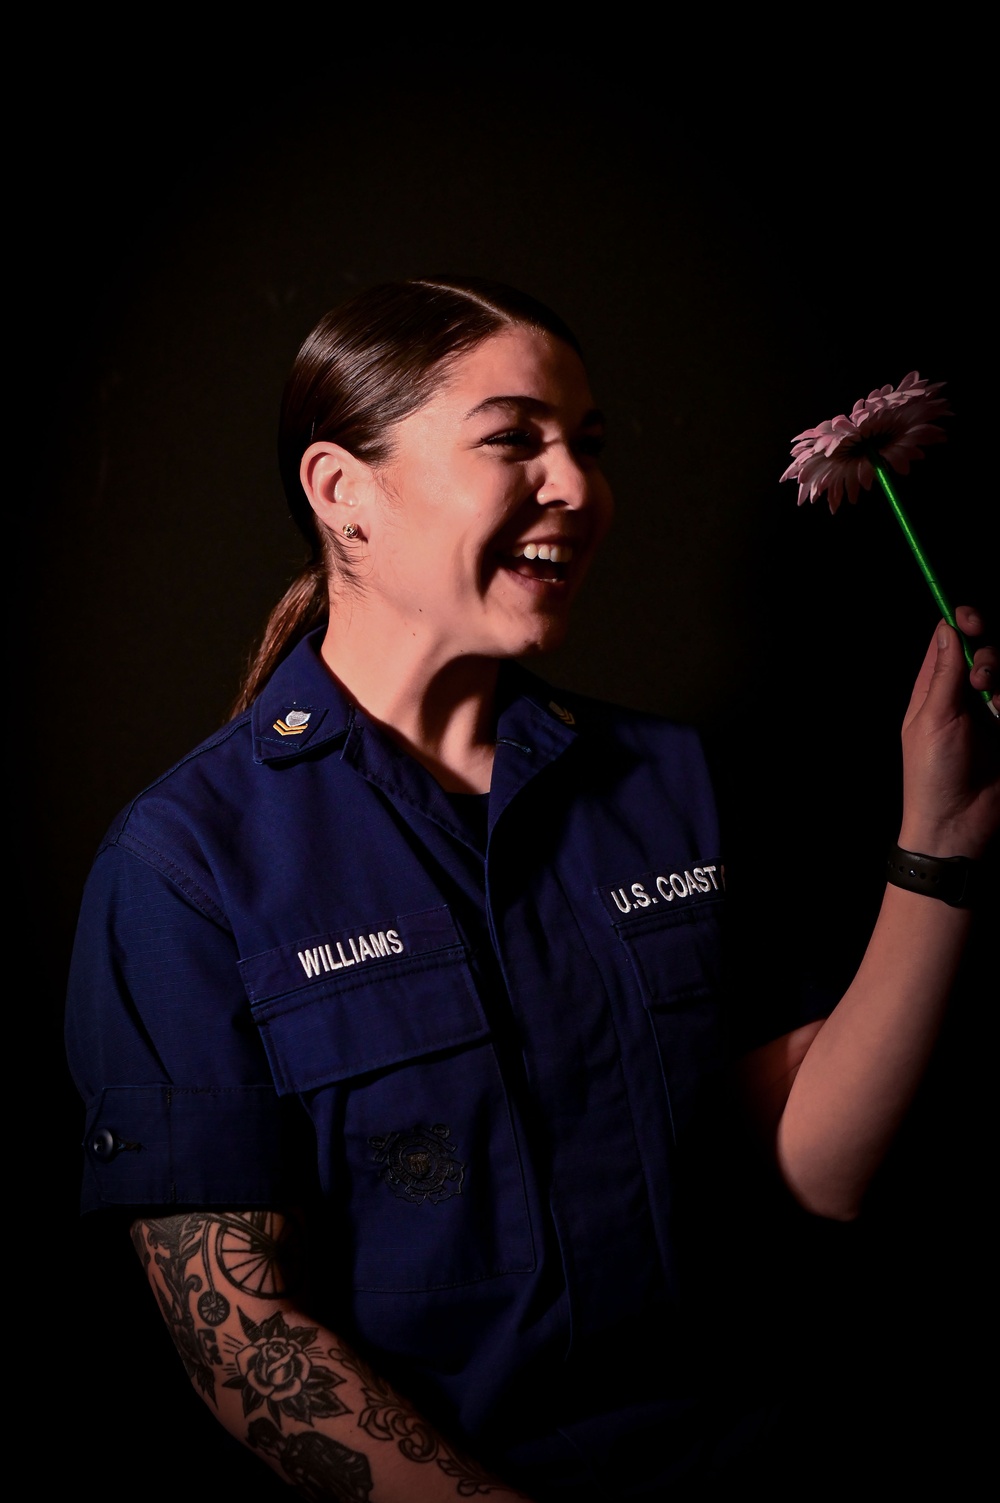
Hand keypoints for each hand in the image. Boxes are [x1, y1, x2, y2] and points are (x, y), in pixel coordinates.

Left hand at [898, 606, 998, 858]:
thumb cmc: (933, 776)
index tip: (970, 619)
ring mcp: (989, 712)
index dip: (961, 623)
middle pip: (984, 650)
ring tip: (992, 700)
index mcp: (932, 690)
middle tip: (982, 677)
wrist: (960, 825)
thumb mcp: (933, 719)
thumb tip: (946, 628)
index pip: (948, 640)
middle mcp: (962, 695)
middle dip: (988, 652)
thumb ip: (944, 674)